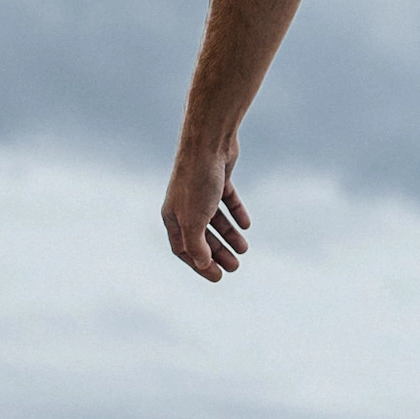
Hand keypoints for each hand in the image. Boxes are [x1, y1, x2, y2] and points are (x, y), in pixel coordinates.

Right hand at [161, 137, 250, 282]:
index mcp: (173, 217)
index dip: (199, 265)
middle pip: (201, 236)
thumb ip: (197, 245)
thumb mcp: (195, 220)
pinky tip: (246, 225)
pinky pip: (227, 201)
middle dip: (217, 253)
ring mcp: (201, 191)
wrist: (209, 141)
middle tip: (235, 267)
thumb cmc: (197, 181)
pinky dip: (236, 213)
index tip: (217, 277)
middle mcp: (184, 205)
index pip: (183, 249)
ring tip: (244, 248)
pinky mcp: (217, 179)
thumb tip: (203, 264)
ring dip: (229, 235)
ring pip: (215, 220)